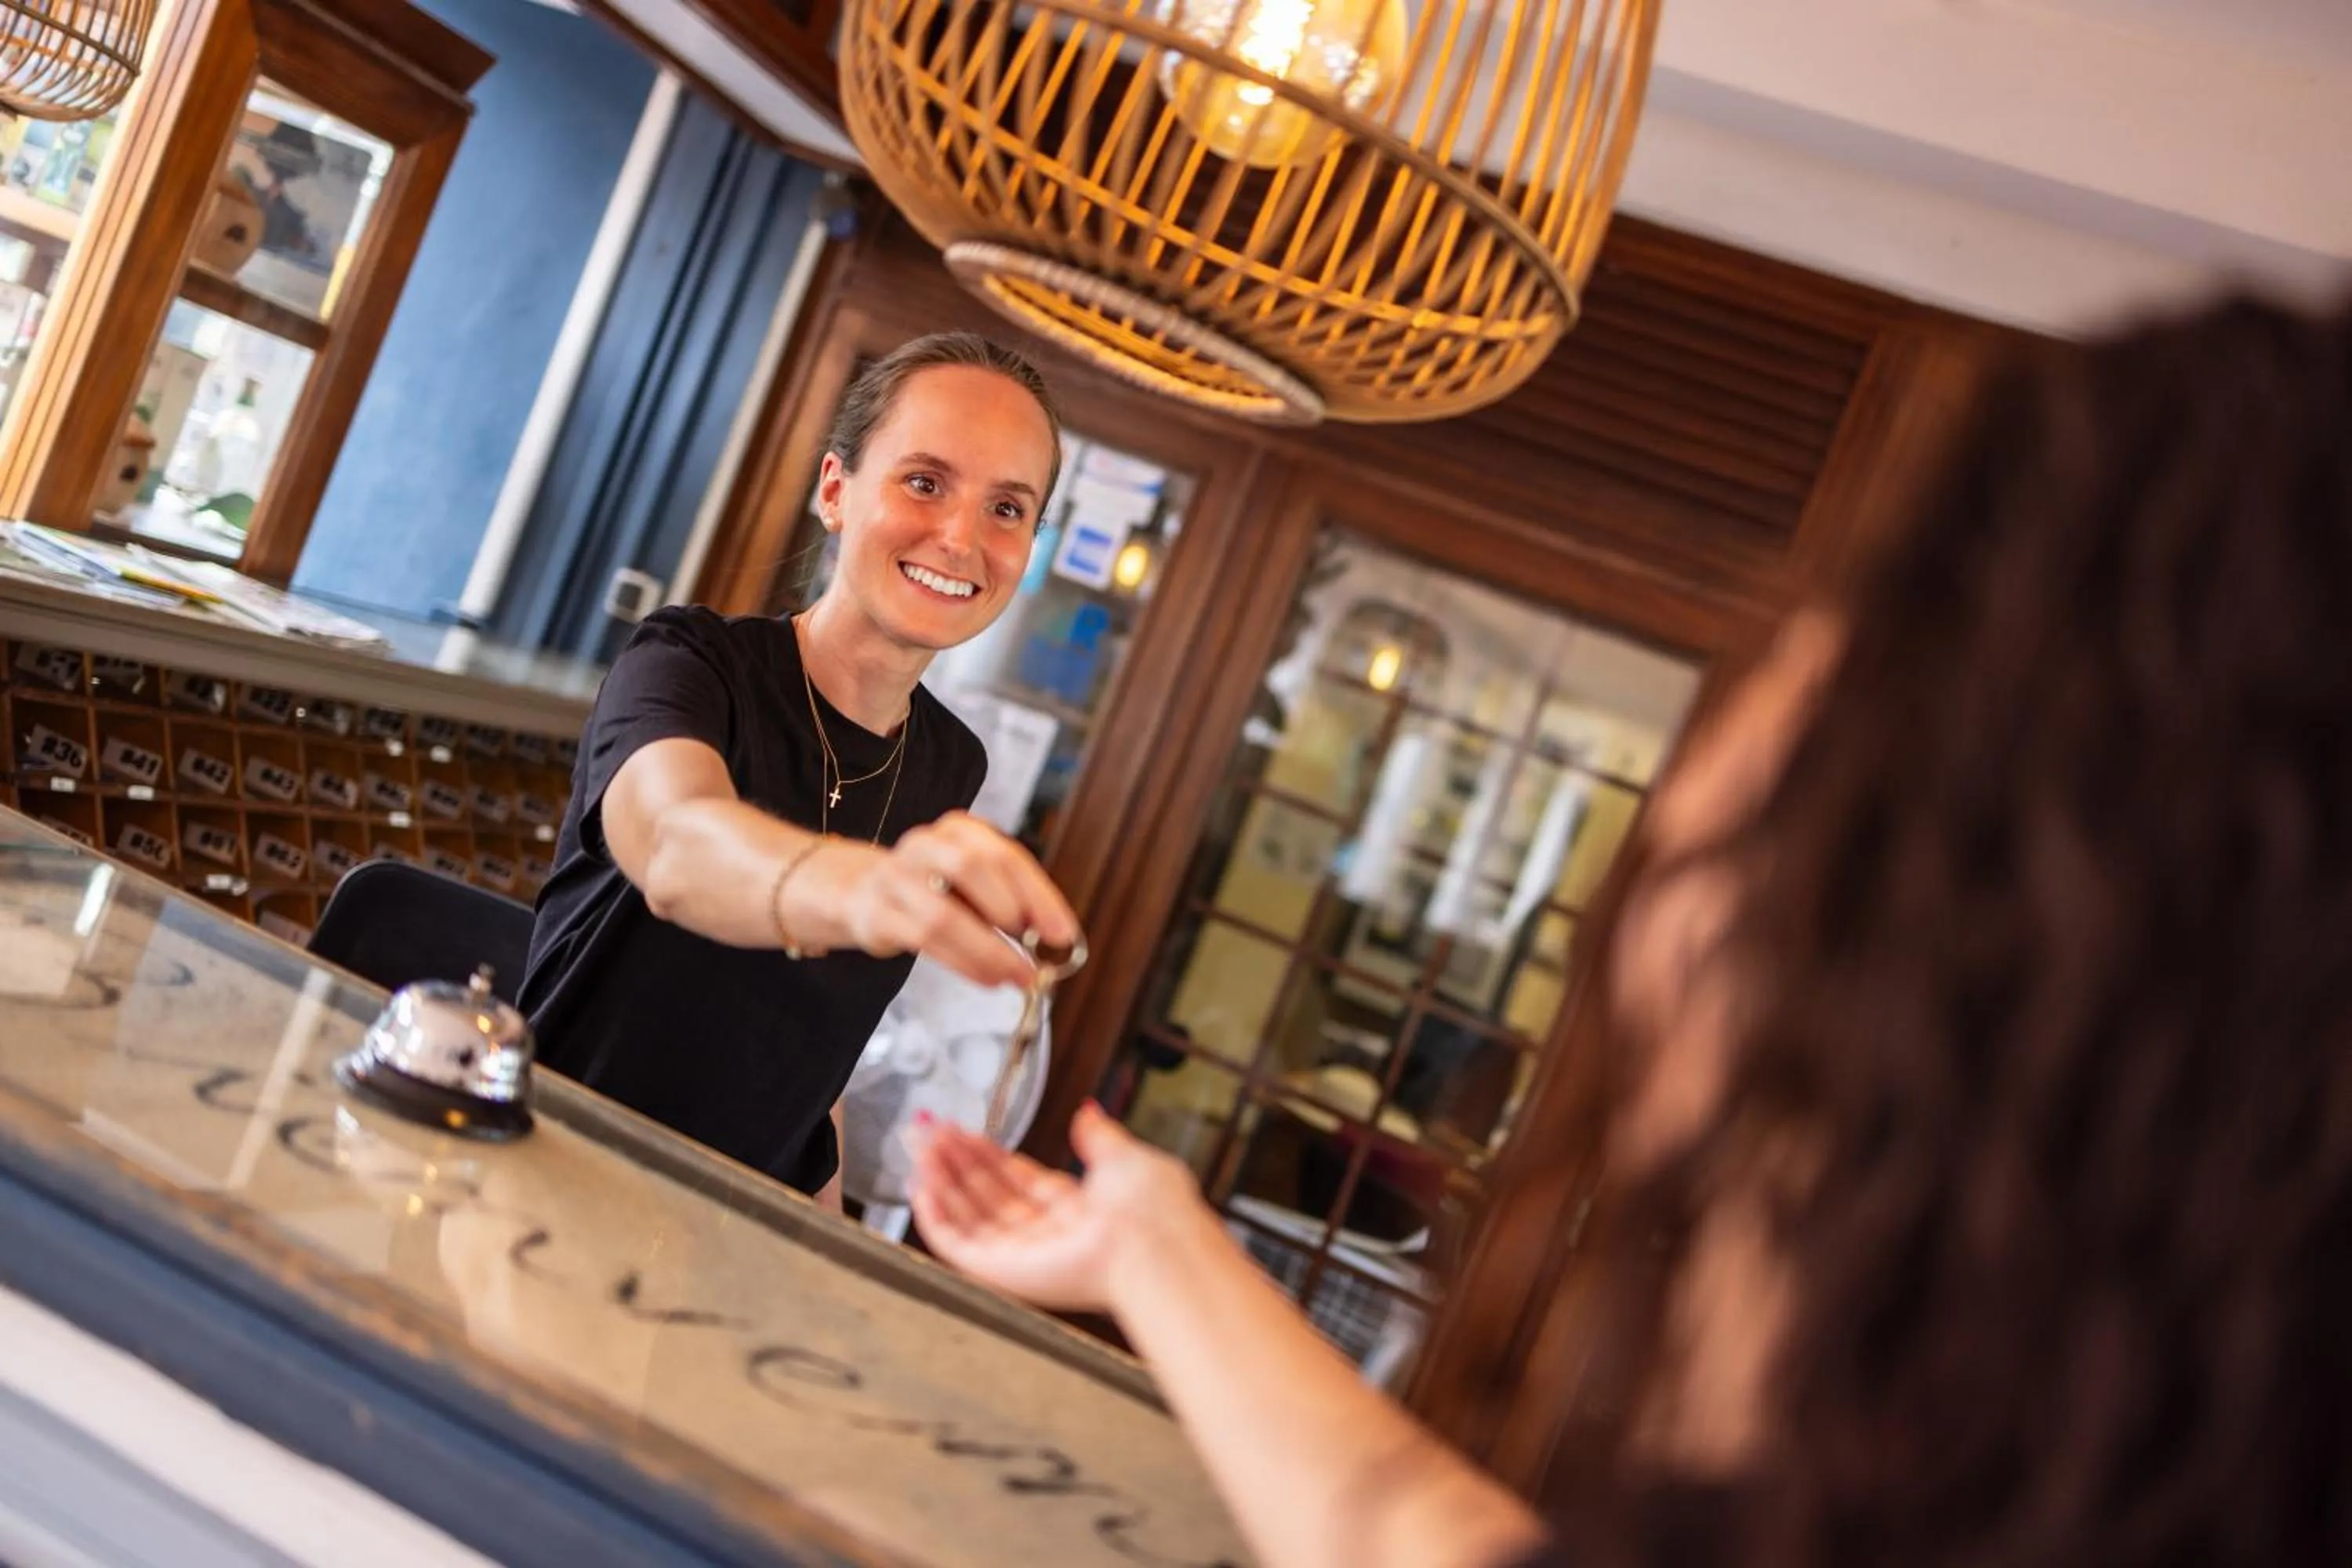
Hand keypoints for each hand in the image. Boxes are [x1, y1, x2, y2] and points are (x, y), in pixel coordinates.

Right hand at [790, 812, 1078, 988]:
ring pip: (944, 912)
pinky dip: (962, 962)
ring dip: (989, 950)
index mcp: (956, 831)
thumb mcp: (969, 885)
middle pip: (973, 865)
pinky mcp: (875, 913)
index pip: (1005, 855)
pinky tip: (987, 977)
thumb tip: (1051, 940)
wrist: (853, 889)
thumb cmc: (927, 889)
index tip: (1062, 933)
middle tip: (1037, 947)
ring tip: (1018, 975)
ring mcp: (895, 878)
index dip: (1040, 895)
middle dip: (1013, 909)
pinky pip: (922, 939)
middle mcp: (925, 845)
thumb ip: (1006, 902)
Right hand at [909, 1102, 1207, 1314]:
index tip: (964, 1131)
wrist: (1155, 1248)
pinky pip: (957, 1246)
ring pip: (968, 1217)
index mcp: (1079, 1211)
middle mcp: (1049, 1236)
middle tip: (930, 1131)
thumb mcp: (1128, 1158)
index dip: (988, 1154)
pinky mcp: (1003, 1272)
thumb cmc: (1155, 1212)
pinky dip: (934, 1216)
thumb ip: (1098, 1137)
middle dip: (957, 1161)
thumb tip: (1088, 1112)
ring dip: (941, 1180)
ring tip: (921, 1146)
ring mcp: (1024, 1256)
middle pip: (989, 1195)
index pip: (1020, 1180)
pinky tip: (922, 1185)